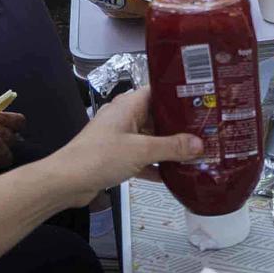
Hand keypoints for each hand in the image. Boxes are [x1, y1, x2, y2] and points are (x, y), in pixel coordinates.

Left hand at [45, 87, 205, 205]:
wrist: (66, 181)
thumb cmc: (99, 156)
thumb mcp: (141, 150)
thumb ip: (172, 147)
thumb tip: (200, 144)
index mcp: (129, 105)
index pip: (159, 91)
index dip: (180, 94)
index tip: (203, 101)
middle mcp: (125, 117)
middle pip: (158, 117)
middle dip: (180, 126)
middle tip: (207, 131)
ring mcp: (120, 137)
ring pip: (151, 139)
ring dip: (170, 148)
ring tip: (197, 153)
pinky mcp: (116, 156)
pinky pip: (142, 157)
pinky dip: (156, 165)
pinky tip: (174, 175)